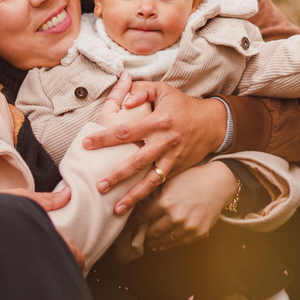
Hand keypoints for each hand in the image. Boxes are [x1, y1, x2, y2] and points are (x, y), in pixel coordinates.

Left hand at [82, 80, 226, 213]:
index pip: (126, 130)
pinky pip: (160, 184)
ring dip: (133, 195)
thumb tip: (124, 101)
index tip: (86, 144)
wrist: (213, 124)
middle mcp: (165, 142)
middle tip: (98, 185)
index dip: (105, 137)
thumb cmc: (183, 105)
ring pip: (150, 180)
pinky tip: (134, 209)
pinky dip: (147, 196)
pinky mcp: (177, 169)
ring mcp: (172, 158)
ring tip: (116, 208)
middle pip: (137, 161)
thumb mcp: (163, 90)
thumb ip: (141, 91)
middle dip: (117, 175)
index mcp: (158, 121)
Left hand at [130, 160, 236, 250]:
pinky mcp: (198, 233)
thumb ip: (153, 191)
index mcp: (165, 201)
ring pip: (163, 241)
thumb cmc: (191, 177)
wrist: (218, 182)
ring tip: (145, 241)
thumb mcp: (169, 180)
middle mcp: (175, 216)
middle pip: (150, 232)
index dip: (130, 222)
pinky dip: (166, 245)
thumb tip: (133, 203)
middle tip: (133, 236)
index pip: (140, 217)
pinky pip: (177, 243)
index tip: (125, 225)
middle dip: (140, 235)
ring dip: (152, 242)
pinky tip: (159, 244)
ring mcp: (188, 227)